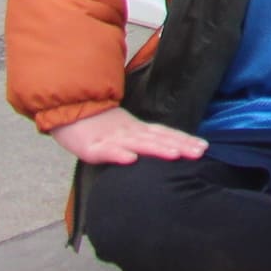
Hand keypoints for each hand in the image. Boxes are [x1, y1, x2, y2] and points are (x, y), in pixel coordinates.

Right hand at [50, 108, 208, 166]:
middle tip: (200, 151)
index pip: (165, 134)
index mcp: (136, 129)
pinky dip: (119, 155)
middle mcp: (129, 132)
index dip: (184, 140)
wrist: (66, 111)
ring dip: (157, 149)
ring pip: (137, 143)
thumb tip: (167, 148)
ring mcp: (111, 138)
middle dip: (180, 145)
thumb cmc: (96, 125)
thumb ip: (142, 139)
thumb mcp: (123, 131)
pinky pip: (106, 151)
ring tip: (175, 155)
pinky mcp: (91, 147)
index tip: (204, 147)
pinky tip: (131, 160)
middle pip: (157, 138)